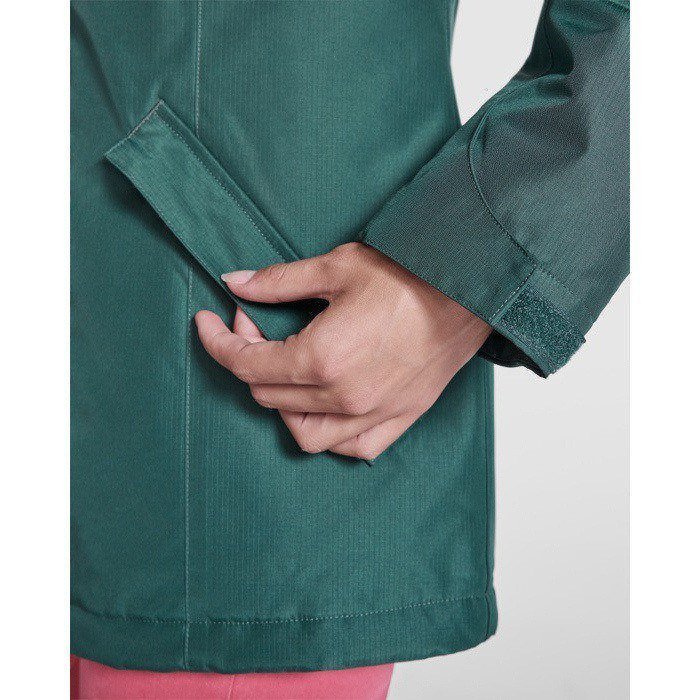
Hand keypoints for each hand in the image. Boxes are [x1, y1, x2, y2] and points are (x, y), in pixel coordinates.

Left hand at [195, 243, 490, 459]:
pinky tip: (324, 407)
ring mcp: (374, 413)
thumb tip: (235, 282)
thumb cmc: (409, 274)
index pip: (248, 364)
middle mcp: (344, 396)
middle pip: (269, 395)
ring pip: (304, 432)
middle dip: (249, 359)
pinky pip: (353, 447)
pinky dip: (329, 433)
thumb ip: (278, 281)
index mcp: (323, 357)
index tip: (209, 322)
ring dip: (281, 403)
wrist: (472, 287)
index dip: (219, 342)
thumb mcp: (336, 267)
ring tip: (284, 371)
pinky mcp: (400, 417)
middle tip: (255, 325)